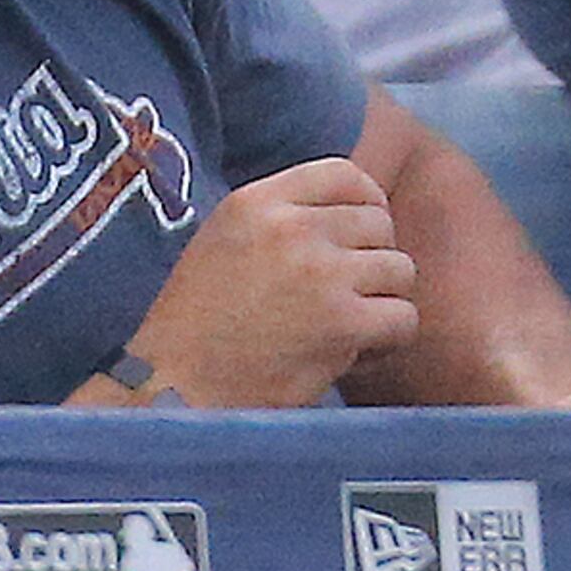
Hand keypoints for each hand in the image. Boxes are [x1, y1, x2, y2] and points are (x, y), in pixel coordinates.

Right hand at [123, 155, 418, 406]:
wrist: (166, 395)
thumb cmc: (195, 330)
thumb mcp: (226, 243)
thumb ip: (284, 219)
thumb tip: (364, 211)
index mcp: (255, 203)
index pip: (344, 175)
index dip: (367, 204)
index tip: (360, 238)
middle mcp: (290, 229)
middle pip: (379, 225)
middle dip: (370, 263)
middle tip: (344, 299)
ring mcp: (319, 273)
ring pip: (399, 270)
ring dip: (381, 302)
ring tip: (345, 329)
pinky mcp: (340, 322)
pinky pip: (403, 317)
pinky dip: (389, 340)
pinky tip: (356, 355)